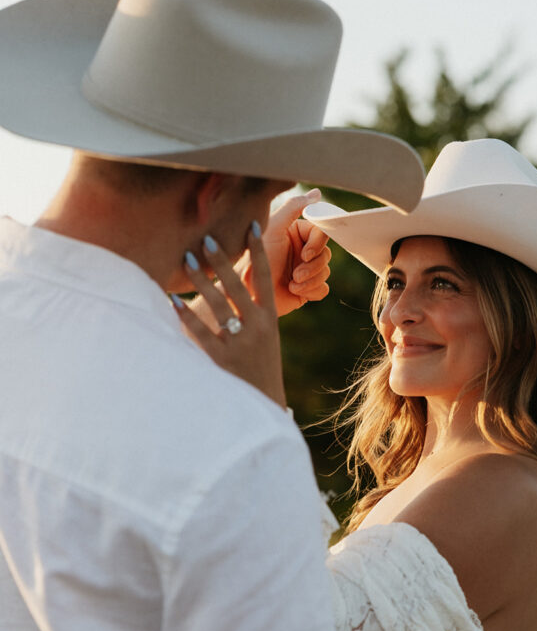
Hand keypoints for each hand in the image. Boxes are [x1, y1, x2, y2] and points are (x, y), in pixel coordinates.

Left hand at [172, 225, 285, 407]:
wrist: (264, 405)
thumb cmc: (260, 368)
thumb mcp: (266, 339)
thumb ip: (253, 314)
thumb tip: (233, 287)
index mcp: (270, 320)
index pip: (264, 277)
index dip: (259, 250)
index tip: (251, 225)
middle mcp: (257, 327)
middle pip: (237, 285)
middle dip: (221, 259)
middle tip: (205, 237)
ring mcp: (240, 342)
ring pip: (218, 303)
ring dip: (201, 278)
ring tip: (187, 258)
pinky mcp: (222, 358)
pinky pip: (200, 331)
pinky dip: (185, 313)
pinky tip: (172, 299)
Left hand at [242, 188, 330, 316]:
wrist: (245, 293)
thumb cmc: (255, 259)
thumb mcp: (273, 229)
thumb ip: (294, 207)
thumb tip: (318, 193)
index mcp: (296, 233)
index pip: (321, 232)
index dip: (318, 243)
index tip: (306, 254)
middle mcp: (302, 249)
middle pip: (326, 253)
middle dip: (312, 266)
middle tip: (295, 274)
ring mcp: (305, 270)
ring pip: (326, 271)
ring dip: (310, 279)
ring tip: (292, 283)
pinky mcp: (306, 289)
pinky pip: (323, 289)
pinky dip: (311, 290)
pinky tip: (294, 291)